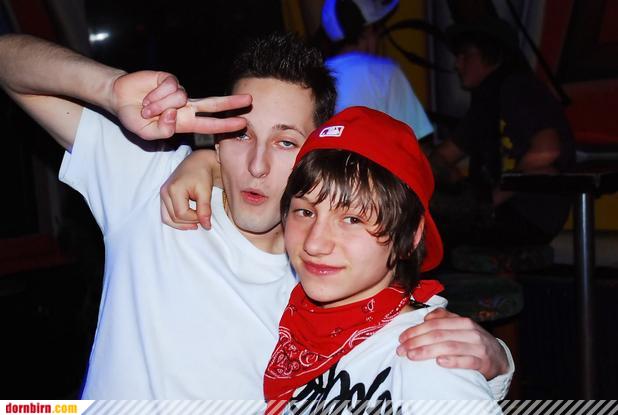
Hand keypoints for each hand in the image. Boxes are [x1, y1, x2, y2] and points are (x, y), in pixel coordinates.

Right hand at [110, 71, 250, 138]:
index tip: (242, 123)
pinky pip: (171, 87)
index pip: (210, 124)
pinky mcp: (169, 79)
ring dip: (161, 105)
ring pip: (181, 98)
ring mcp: (179, 92)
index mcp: (184, 122)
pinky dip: (157, 95)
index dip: (226, 124)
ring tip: (147, 109)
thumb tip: (175, 115)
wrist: (119, 98)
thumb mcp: (146, 134)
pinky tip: (147, 97)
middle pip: (213, 103)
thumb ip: (162, 131)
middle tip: (250, 100)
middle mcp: (185, 107)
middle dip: (231, 103)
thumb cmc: (135, 118)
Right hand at [160, 149, 219, 229]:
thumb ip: (204, 210)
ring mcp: (162, 194)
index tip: (205, 215)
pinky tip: (188, 219)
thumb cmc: (202, 174)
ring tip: (195, 223)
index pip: (181, 214)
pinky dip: (176, 219)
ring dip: (181, 224)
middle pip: (173, 218)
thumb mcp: (205, 192)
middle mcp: (164, 192)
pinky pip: (166, 213)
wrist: (199, 162)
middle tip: (202, 219)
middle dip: (189, 222)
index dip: (194, 218)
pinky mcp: (164, 196)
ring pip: (167, 218)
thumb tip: (206, 226)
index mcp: (173, 189)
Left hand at [397, 308, 508, 379]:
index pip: (434, 324)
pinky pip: (467, 361)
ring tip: (411, 356)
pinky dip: (453, 361)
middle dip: (416, 342)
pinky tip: (439, 362)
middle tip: (401, 350)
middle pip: (438, 335)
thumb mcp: (460, 326)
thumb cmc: (473, 341)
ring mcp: (477, 347)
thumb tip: (427, 316)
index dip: (416, 330)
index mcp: (462, 321)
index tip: (401, 339)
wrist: (499, 357)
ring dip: (427, 351)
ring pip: (449, 346)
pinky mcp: (483, 363)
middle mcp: (470, 332)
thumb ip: (444, 318)